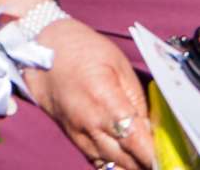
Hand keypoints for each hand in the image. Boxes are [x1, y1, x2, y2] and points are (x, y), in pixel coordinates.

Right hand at [26, 19, 152, 167]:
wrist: (42, 45)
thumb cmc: (81, 47)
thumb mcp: (118, 63)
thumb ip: (136, 99)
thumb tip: (149, 129)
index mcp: (104, 99)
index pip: (136, 142)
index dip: (152, 153)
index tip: (161, 154)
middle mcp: (89, 121)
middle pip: (126, 159)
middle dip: (143, 160)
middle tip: (154, 154)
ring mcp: (78, 131)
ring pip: (111, 164)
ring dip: (129, 164)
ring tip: (140, 156)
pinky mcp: (71, 135)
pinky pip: (95, 160)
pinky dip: (111, 162)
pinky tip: (121, 157)